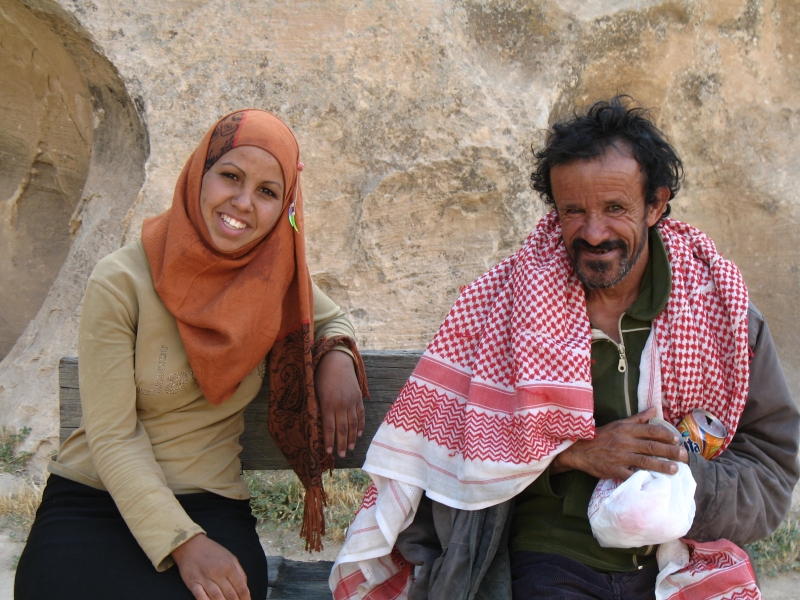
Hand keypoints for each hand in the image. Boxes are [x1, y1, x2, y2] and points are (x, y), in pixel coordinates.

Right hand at [172, 534, 250, 599]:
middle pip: (230, 595)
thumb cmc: (213, 552)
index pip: (241, 587)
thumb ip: (239, 572)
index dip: (246, 598)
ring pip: (217, 598)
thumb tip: (245, 587)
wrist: (191, 545)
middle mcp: (218, 573)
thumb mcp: (230, 557)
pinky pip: (201, 597)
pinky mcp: (193, 583)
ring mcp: (205, 578)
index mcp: (229, 566)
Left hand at [315, 350, 364, 456]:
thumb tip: (317, 426)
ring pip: (353, 424)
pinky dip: (360, 425)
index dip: (329, 441)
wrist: (336, 361)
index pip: (329, 427)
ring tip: (350, 448)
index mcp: (328, 404)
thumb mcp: (315, 392)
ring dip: (352, 438)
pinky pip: (360, 414)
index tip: (329, 452)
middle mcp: (341, 404)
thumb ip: (318, 408)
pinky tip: (359, 434)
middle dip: (342, 444)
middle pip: (342, 429)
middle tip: (341, 455)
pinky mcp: (358, 398)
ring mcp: (351, 401)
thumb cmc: (321, 377)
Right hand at [551, 406, 687, 479]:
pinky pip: (631, 475)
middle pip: (651, 446)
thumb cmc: (601, 436)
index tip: (677, 440)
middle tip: (684, 456)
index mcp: (626, 429)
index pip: (650, 431)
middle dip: (669, 451)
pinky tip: (654, 482)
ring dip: (662, 466)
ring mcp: (619, 457)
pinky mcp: (614, 470)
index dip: (665, 435)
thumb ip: (638, 418)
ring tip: (675, 469)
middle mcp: (624, 442)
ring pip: (645, 461)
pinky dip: (642, 478)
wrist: (579, 449)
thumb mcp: (618, 423)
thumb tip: (655, 410)